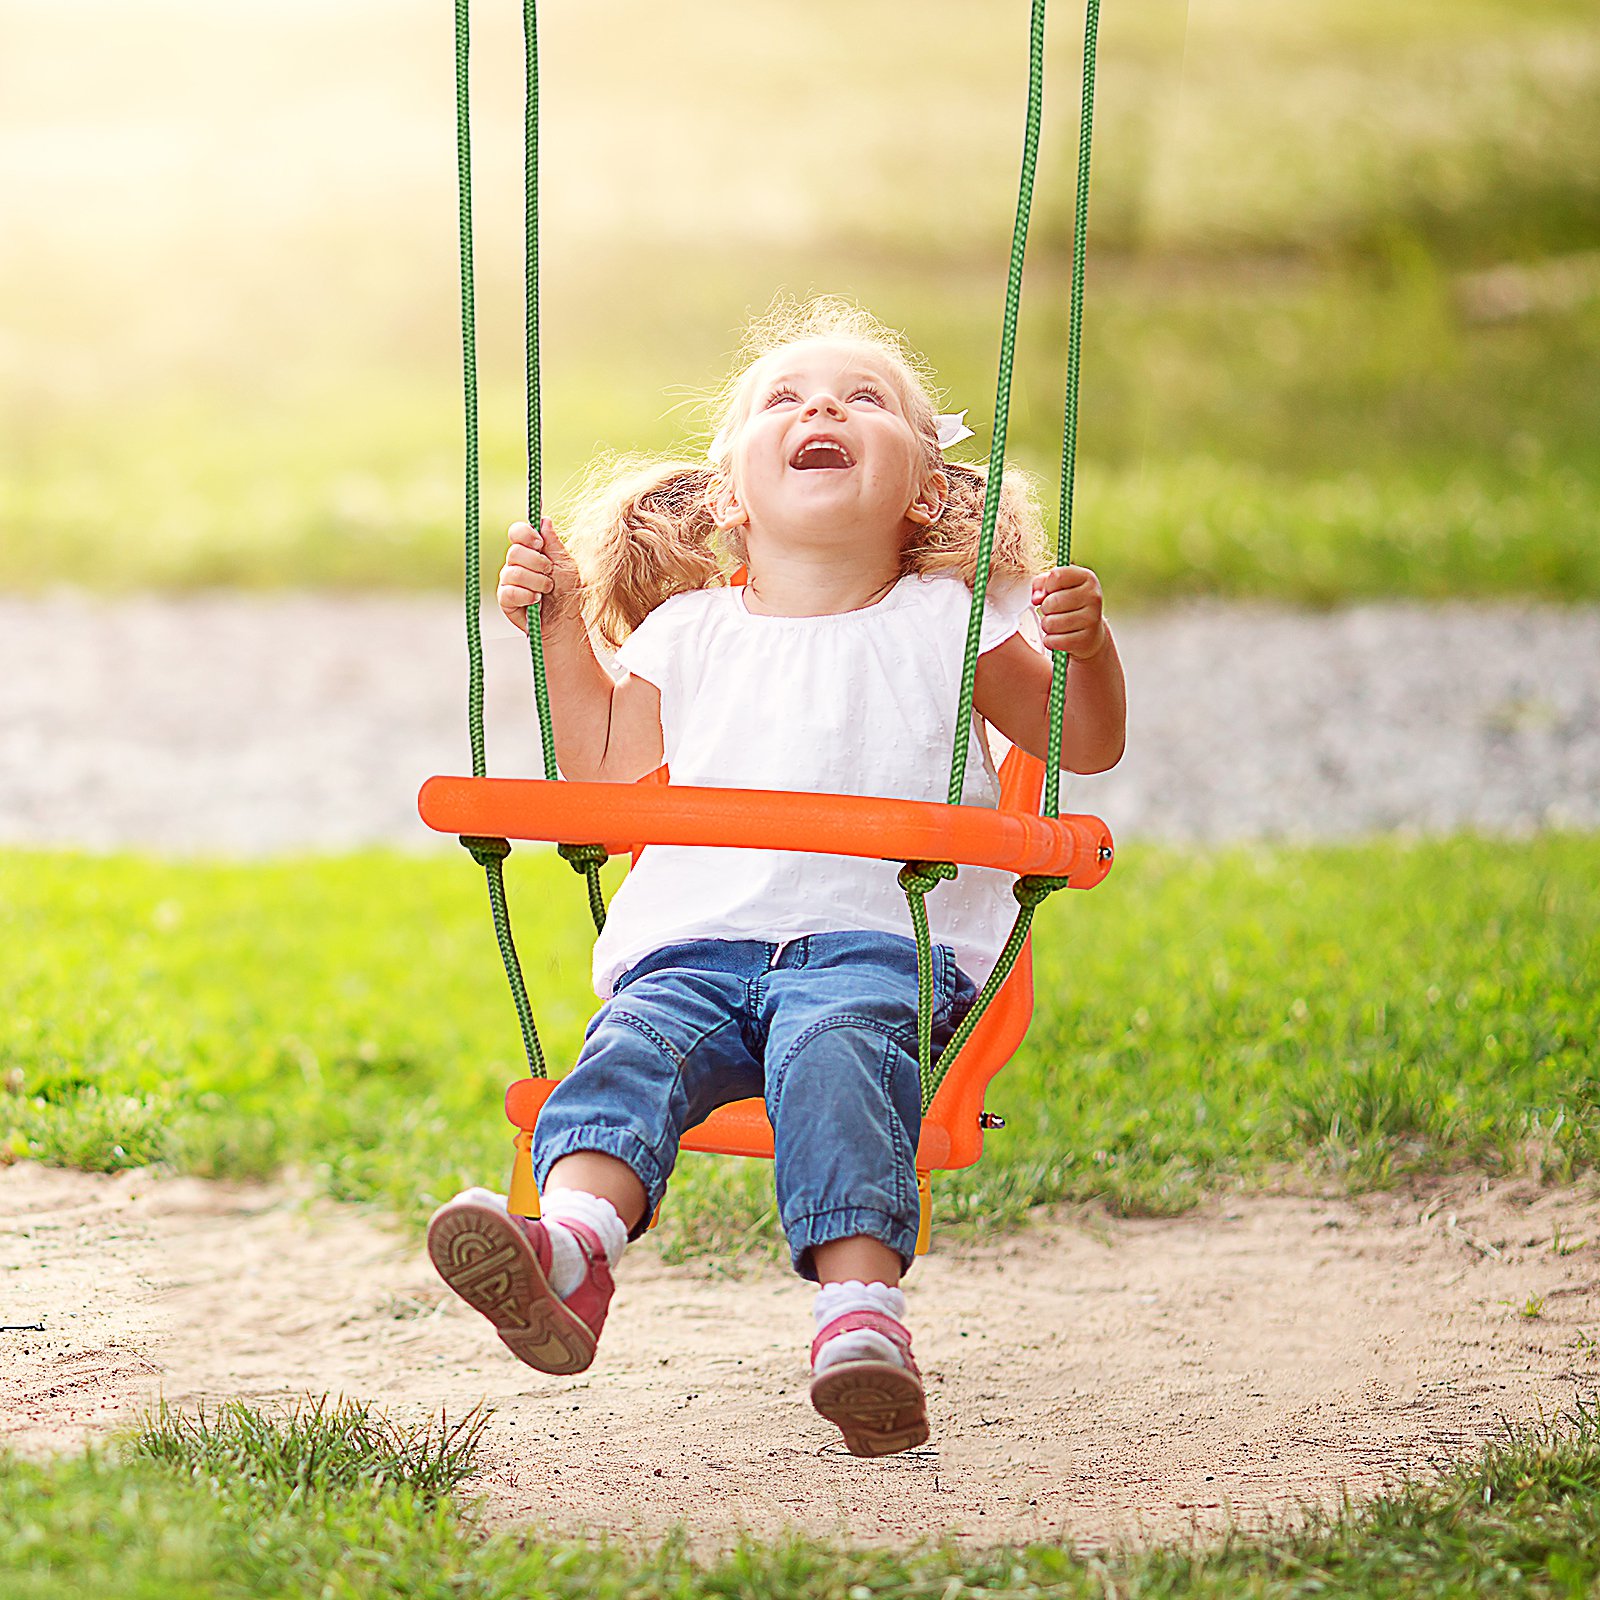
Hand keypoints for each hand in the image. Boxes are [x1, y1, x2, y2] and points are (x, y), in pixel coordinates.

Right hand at [498, 517, 579, 633]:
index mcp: (530, 551)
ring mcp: (508, 580)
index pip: (517, 532)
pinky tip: (536, 600)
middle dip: (538, 563)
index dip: (525, 534)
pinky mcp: (505, 598)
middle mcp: (516, 563)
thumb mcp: (565, 564)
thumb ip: (554, 543)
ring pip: (513, 572)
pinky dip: (527, 596)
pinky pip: (510, 591)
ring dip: (537, 582)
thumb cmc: (566, 592)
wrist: (564, 620)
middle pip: (515, 551)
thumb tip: (544, 520)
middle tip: (549, 573)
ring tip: (546, 590)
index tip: (539, 543)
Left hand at [1030, 564, 1106, 658]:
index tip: (1052, 592)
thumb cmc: (1069, 605)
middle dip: (1045, 608)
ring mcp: (1091, 618)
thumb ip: (1041, 584)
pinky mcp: (1085, 639)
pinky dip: (1050, 641)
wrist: (1090, 633)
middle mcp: (1093, 596)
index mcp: (1087, 577)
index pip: (1056, 576)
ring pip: (1050, 623)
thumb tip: (1037, 598)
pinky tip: (1059, 637)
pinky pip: (1054, 640)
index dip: (1047, 586)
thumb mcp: (1056, 587)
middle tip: (1054, 611)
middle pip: (1051, 601)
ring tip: (1056, 624)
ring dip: (1047, 626)